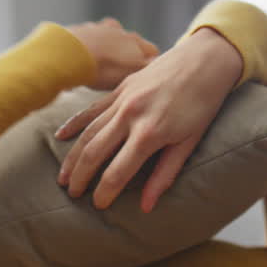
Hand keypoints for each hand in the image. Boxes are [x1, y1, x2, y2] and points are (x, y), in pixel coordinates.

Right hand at [55, 27, 243, 212]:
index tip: (98, 206)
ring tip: (63, 177)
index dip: (105, 193)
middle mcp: (130, 115)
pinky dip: (75, 124)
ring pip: (88, 132)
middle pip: (94, 153)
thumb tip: (146, 206)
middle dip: (81, 178)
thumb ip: (165, 174)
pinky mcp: (120, 87)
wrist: (205, 59)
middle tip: (73, 195)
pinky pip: (91, 109)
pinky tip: (61, 137)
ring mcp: (122, 99)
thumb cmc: (203, 104)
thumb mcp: (189, 143)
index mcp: (149, 133)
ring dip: (73, 157)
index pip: (117, 172)